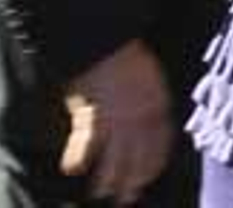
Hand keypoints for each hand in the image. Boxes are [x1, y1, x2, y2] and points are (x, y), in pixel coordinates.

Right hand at [60, 40, 173, 204]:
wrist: (106, 40)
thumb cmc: (125, 51)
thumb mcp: (148, 75)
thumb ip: (149, 97)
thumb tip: (148, 111)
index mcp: (158, 105)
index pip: (161, 143)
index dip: (154, 162)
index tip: (149, 174)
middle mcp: (141, 120)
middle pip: (140, 160)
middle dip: (134, 182)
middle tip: (127, 197)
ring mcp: (118, 124)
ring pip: (114, 163)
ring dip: (107, 181)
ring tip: (101, 192)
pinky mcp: (93, 122)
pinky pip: (85, 150)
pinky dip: (77, 160)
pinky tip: (72, 169)